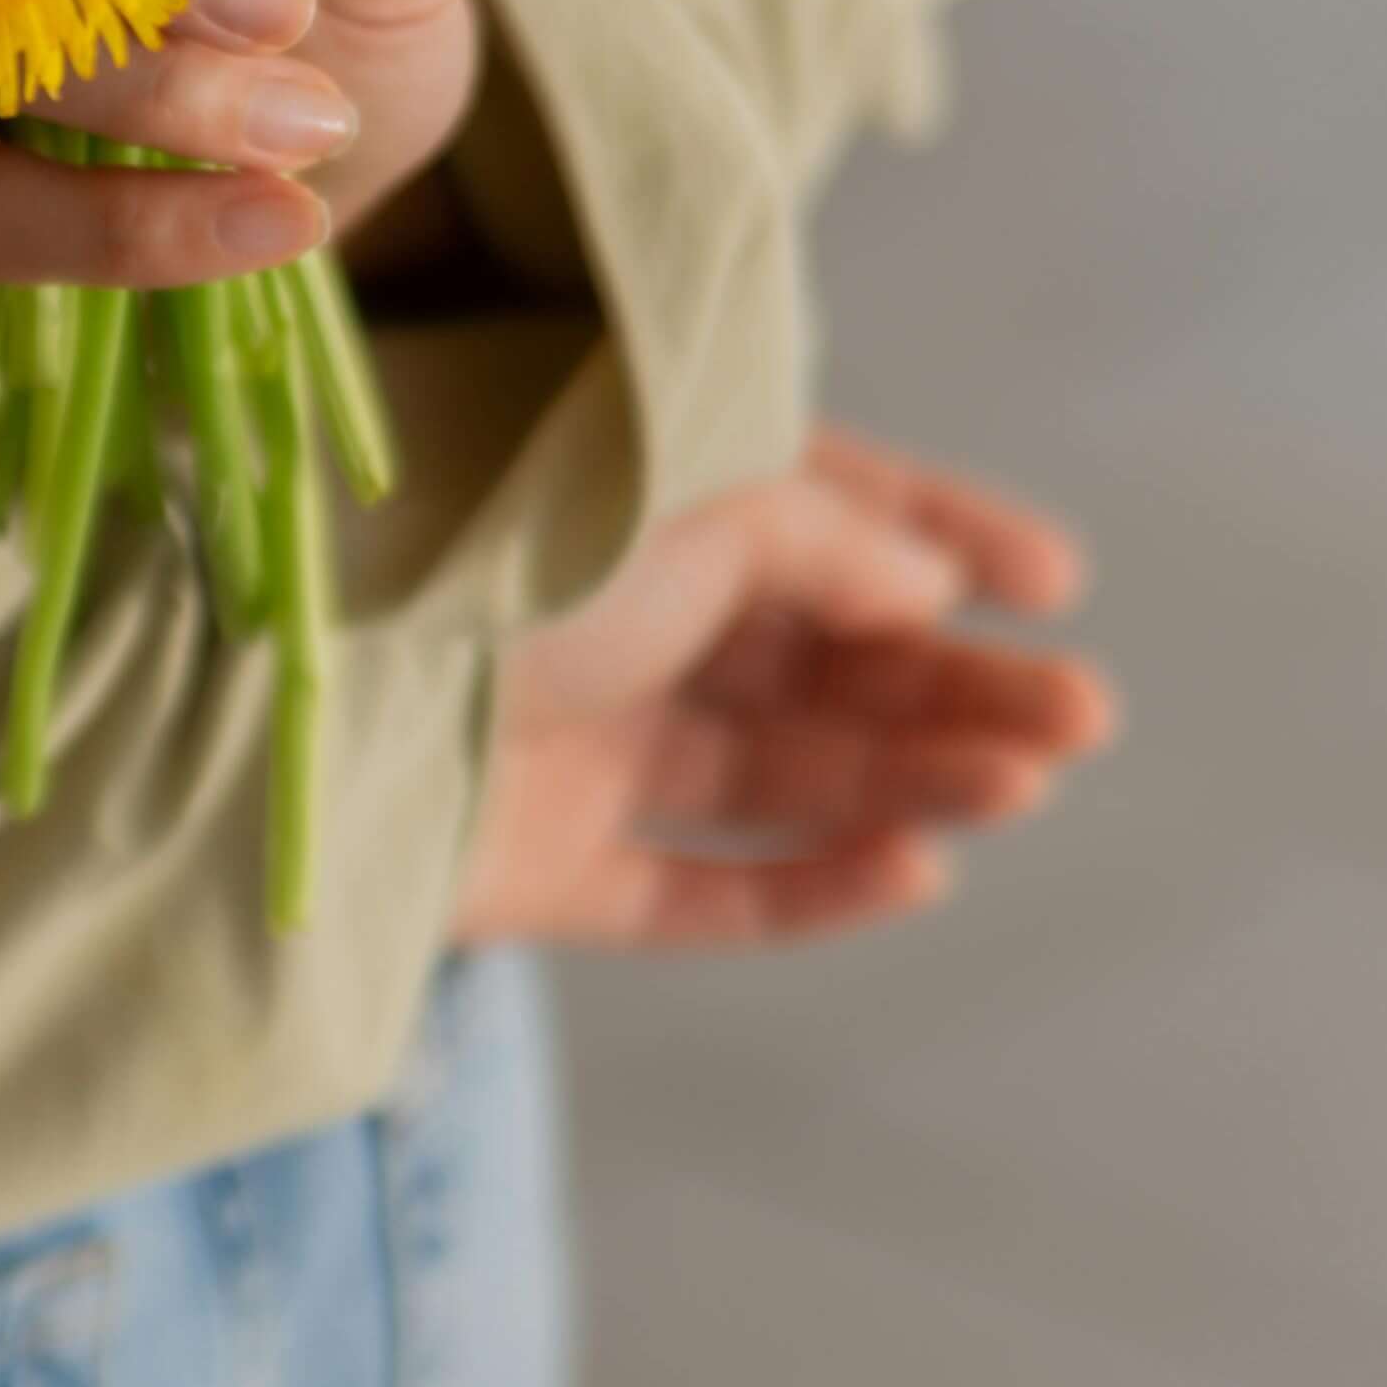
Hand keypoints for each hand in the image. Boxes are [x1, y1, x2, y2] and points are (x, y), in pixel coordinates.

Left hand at [449, 421, 1117, 948]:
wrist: (307, 680)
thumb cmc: (501, 549)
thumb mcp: (690, 498)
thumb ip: (824, 538)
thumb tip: (929, 586)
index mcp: (637, 503)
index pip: (815, 510)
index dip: (939, 537)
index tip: (1054, 578)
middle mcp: (612, 618)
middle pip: (815, 654)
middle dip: (951, 679)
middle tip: (1079, 713)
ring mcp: (577, 744)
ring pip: (777, 766)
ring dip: (909, 770)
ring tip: (1022, 776)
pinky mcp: (543, 866)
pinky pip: (698, 887)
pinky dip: (808, 884)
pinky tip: (918, 865)